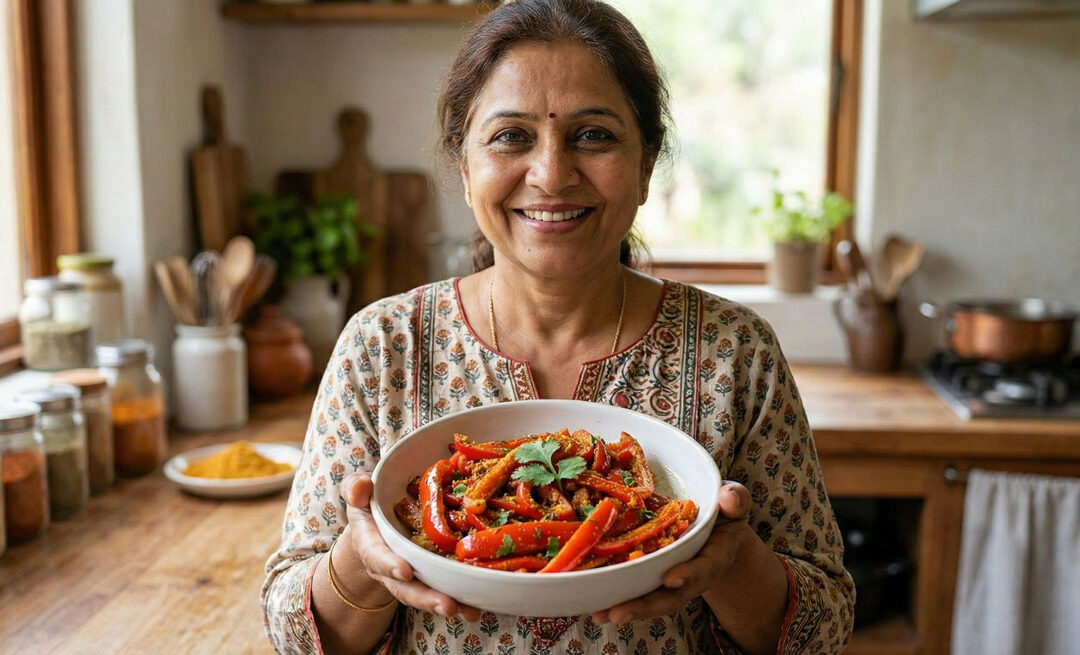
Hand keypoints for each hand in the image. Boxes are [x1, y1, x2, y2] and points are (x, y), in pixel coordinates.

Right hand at [339, 473, 481, 620]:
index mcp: (371, 544)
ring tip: (469, 611)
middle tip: (447, 605)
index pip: (376, 556)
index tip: (404, 571)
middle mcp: (390, 567)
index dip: (388, 564)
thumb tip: (362, 486)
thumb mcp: (359, 492)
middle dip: (426, 597)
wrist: (378, 527)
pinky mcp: (431, 576)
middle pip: (405, 587)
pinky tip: (479, 607)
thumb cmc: (370, 506)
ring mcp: (412, 575)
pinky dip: (461, 600)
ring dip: (447, 604)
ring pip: (426, 594)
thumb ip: (356, 488)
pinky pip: (444, 590)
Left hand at [590, 481, 753, 624]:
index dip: (689, 574)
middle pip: (670, 596)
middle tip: (618, 613)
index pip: (704, 568)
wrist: (716, 530)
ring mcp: (670, 580)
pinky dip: (614, 597)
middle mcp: (690, 575)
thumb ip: (735, 500)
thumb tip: (730, 498)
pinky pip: (634, 589)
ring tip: (599, 615)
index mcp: (714, 556)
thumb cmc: (723, 511)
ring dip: (624, 607)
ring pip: (649, 598)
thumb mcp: (733, 502)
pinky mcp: (652, 577)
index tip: (671, 578)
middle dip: (645, 606)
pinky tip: (592, 604)